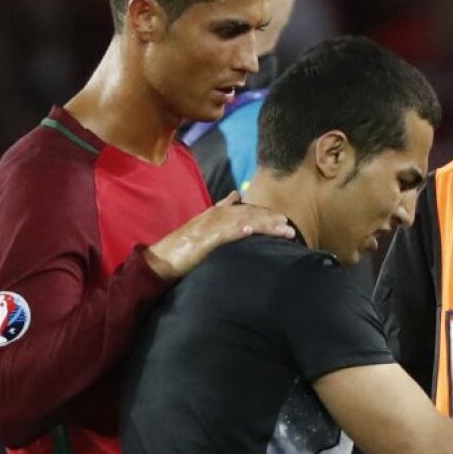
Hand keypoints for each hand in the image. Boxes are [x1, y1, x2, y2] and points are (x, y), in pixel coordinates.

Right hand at [145, 193, 293, 280]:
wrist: (163, 258)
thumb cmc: (183, 247)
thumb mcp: (204, 226)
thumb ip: (221, 211)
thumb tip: (235, 196)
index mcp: (216, 213)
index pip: (245, 210)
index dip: (264, 214)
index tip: (281, 220)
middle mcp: (215, 215)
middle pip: (248, 213)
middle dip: (270, 219)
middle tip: (289, 227)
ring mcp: (210, 226)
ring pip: (243, 221)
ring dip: (264, 225)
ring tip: (282, 230)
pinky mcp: (204, 239)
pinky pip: (225, 233)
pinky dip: (238, 230)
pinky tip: (251, 231)